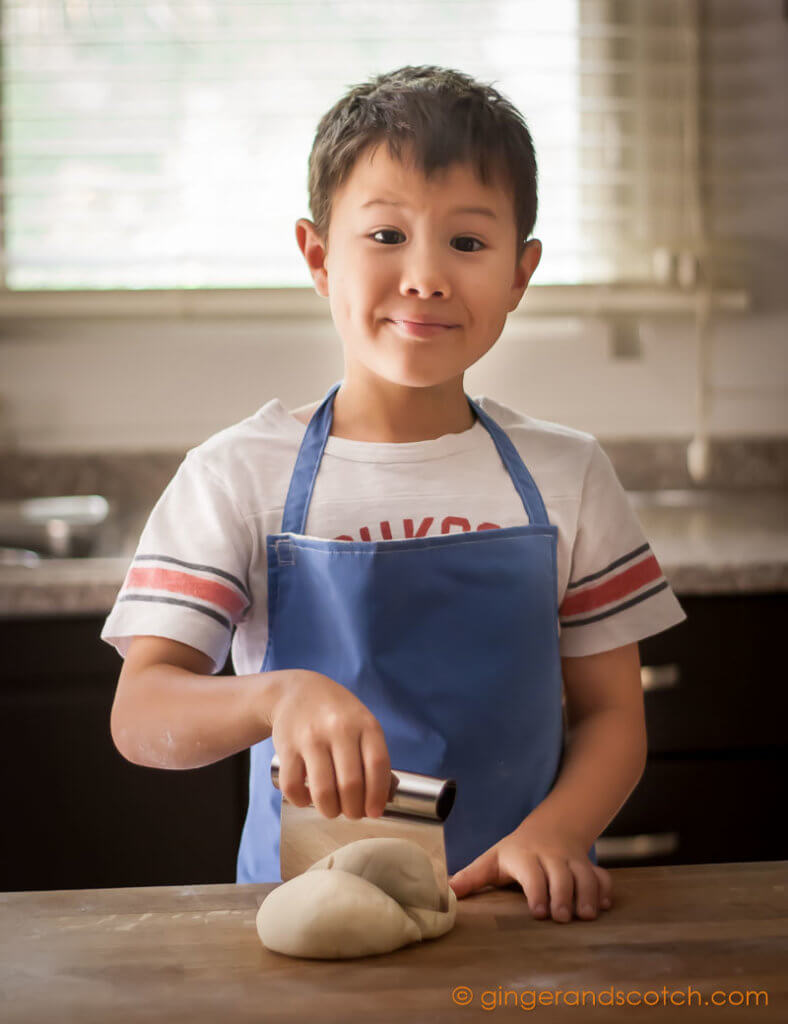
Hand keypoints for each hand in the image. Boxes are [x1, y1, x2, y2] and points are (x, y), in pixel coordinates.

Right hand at [266, 668, 391, 820]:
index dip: (378, 795)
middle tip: (352, 813)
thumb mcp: (362, 722)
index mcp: (364, 724)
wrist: (296, 691)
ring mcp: (311, 738)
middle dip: (354, 810)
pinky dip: (302, 801)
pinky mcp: (287, 747)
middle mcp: (338, 729)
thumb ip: (371, 754)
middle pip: (351, 784)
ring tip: (332, 810)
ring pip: (323, 791)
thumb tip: (378, 799)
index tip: (375, 811)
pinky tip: (307, 798)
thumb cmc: (336, 713)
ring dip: (330, 810)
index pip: (377, 765)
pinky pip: (294, 786)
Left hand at [448, 817, 612, 922]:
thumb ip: (471, 878)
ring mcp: (572, 861)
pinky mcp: (589, 866)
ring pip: (585, 874)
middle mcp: (551, 857)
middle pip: (561, 874)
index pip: (532, 872)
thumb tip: (445, 894)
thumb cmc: (516, 852)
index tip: (538, 911)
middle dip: (563, 895)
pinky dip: (605, 889)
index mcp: (524, 856)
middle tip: (563, 918)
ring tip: (587, 916)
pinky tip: (605, 906)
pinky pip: (602, 876)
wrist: (551, 828)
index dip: (536, 889)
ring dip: (588, 893)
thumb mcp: (492, 860)